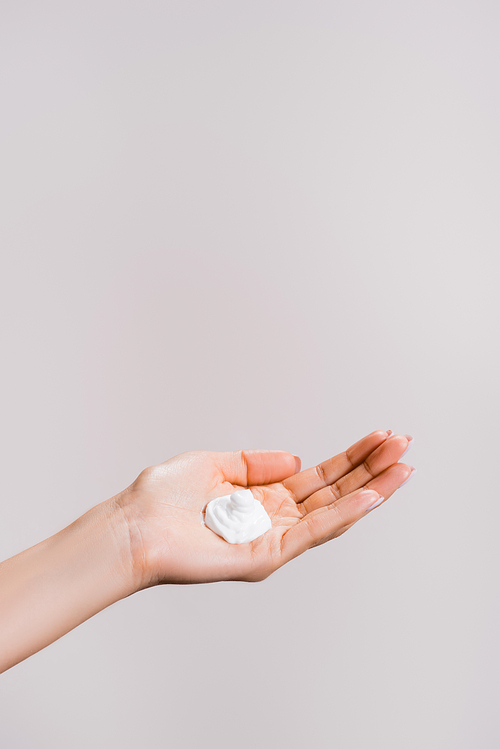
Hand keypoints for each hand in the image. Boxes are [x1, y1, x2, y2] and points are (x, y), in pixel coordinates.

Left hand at [118, 430, 414, 587]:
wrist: (132, 527)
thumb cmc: (163, 499)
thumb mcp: (214, 463)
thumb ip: (256, 463)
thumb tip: (299, 459)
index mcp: (264, 498)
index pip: (320, 477)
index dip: (351, 457)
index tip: (379, 437)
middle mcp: (275, 520)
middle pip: (335, 492)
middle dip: (371, 468)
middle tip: (403, 444)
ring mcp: (274, 540)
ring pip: (334, 512)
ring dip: (371, 489)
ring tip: (402, 466)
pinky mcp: (266, 556)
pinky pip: (313, 532)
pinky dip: (344, 514)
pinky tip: (370, 495)